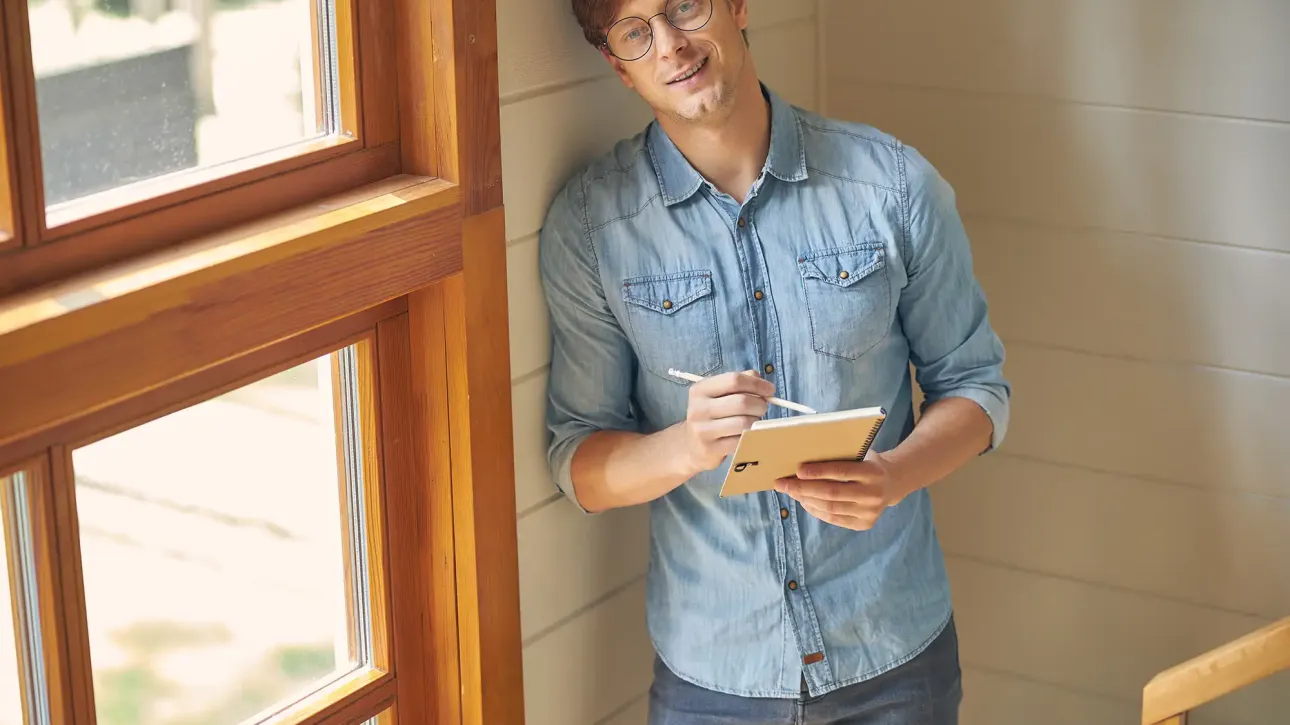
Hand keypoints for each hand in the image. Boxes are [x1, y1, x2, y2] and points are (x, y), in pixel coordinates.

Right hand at [679, 370, 773, 473]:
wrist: (692, 445)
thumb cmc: (712, 415)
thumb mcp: (719, 395)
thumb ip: (740, 383)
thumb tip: (762, 383)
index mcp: (701, 389)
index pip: (734, 380)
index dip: (757, 384)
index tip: (770, 390)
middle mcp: (698, 408)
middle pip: (741, 402)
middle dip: (760, 405)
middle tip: (762, 408)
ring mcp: (702, 430)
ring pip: (744, 422)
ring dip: (756, 421)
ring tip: (753, 421)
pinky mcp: (710, 448)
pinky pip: (741, 440)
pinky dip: (749, 437)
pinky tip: (746, 434)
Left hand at [774, 453, 908, 530]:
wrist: (893, 483)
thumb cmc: (868, 463)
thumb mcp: (861, 454)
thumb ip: (840, 457)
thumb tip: (803, 461)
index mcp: (872, 472)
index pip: (841, 472)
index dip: (817, 472)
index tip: (797, 470)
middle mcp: (873, 494)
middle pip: (831, 493)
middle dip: (803, 489)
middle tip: (783, 484)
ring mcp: (870, 512)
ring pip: (830, 508)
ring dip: (806, 500)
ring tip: (791, 492)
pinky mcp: (865, 524)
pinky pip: (834, 519)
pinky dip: (815, 510)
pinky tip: (805, 502)